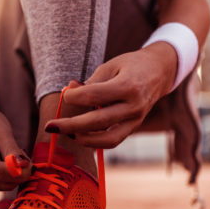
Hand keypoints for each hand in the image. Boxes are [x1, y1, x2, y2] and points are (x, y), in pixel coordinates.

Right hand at [0, 95, 31, 190]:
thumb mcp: (1, 130)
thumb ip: (12, 150)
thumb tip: (25, 167)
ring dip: (12, 174)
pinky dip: (6, 176)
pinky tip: (3, 160)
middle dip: (17, 173)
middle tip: (23, 155)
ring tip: (9, 154)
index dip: (17, 172)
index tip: (31, 164)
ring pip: (1, 185)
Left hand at [45, 42, 177, 147]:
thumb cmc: (130, 66)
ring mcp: (136, 120)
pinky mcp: (133, 128)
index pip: (94, 96)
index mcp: (128, 86)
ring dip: (82, 138)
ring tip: (65, 133)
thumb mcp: (111, 66)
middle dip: (70, 125)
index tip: (65, 95)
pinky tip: (79, 135)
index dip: (74, 97)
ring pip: (107, 139)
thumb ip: (90, 81)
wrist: (160, 71)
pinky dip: (94, 142)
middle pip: (97, 121)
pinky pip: (113, 141)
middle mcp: (134, 106)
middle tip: (50, 126)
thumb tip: (68, 91)